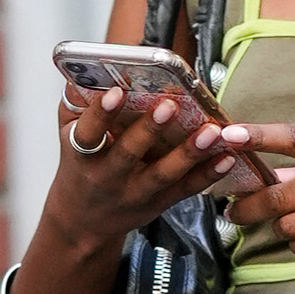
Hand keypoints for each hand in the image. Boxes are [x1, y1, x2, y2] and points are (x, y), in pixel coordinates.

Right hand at [52, 83, 255, 242]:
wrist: (83, 223)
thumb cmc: (80, 169)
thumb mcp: (67, 136)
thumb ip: (77, 105)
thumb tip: (84, 70)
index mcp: (83, 156)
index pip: (89, 134)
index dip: (102, 113)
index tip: (116, 91)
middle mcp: (109, 177)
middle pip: (129, 153)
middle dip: (149, 130)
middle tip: (169, 105)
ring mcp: (136, 192)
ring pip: (164, 174)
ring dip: (189, 152)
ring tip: (211, 131)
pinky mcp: (160, 203)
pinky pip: (186, 189)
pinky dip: (209, 174)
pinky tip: (227, 157)